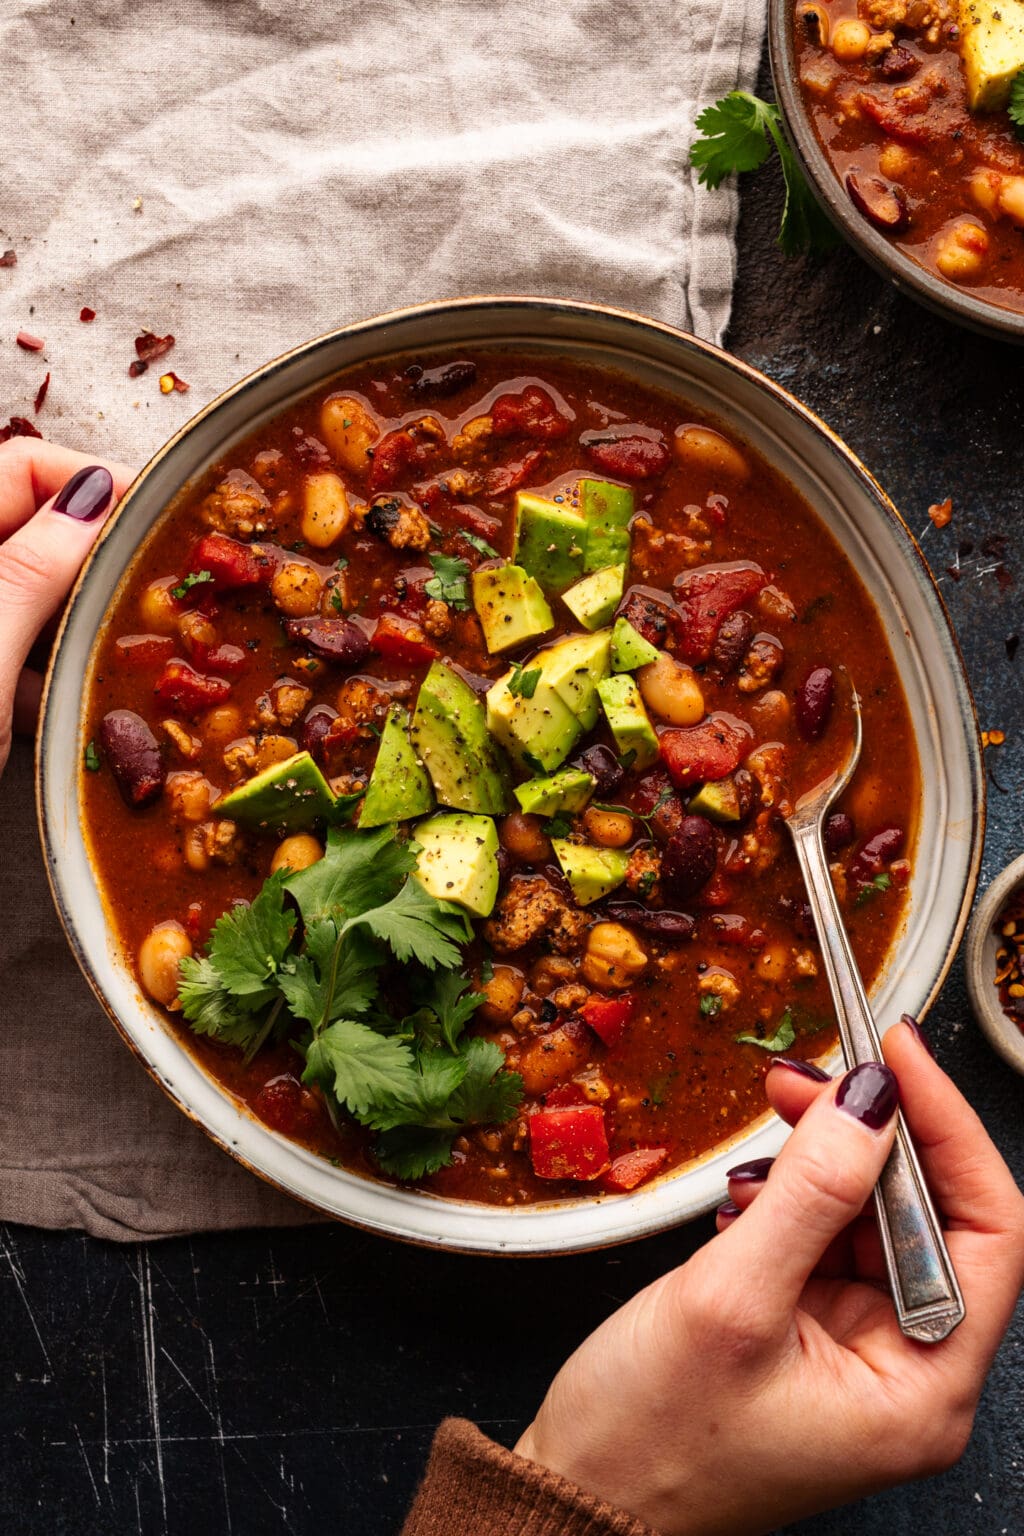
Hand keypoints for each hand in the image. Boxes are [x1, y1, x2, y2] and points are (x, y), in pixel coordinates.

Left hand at [0, 438, 134, 774]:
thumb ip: (37, 564)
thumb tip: (98, 494)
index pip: (23, 468)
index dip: (94, 483)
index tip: (158, 518)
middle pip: (34, 532)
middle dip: (96, 556)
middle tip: (157, 586)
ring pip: (33, 601)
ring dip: (78, 622)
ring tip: (123, 650)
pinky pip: (15, 659)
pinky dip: (47, 676)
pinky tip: (70, 705)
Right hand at [516, 1021, 1023, 1534]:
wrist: (576, 1502)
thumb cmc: (649, 1441)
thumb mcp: (730, 1301)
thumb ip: (809, 1193)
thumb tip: (868, 1101)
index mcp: (920, 1388)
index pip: (988, 1231)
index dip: (949, 1130)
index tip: (895, 1057)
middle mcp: (907, 1373)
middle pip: (930, 1217)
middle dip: (871, 1135)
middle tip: (809, 1074)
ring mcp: (858, 1353)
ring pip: (874, 1219)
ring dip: (826, 1160)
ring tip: (774, 1117)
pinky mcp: (811, 1336)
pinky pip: (826, 1241)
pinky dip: (792, 1198)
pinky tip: (749, 1187)